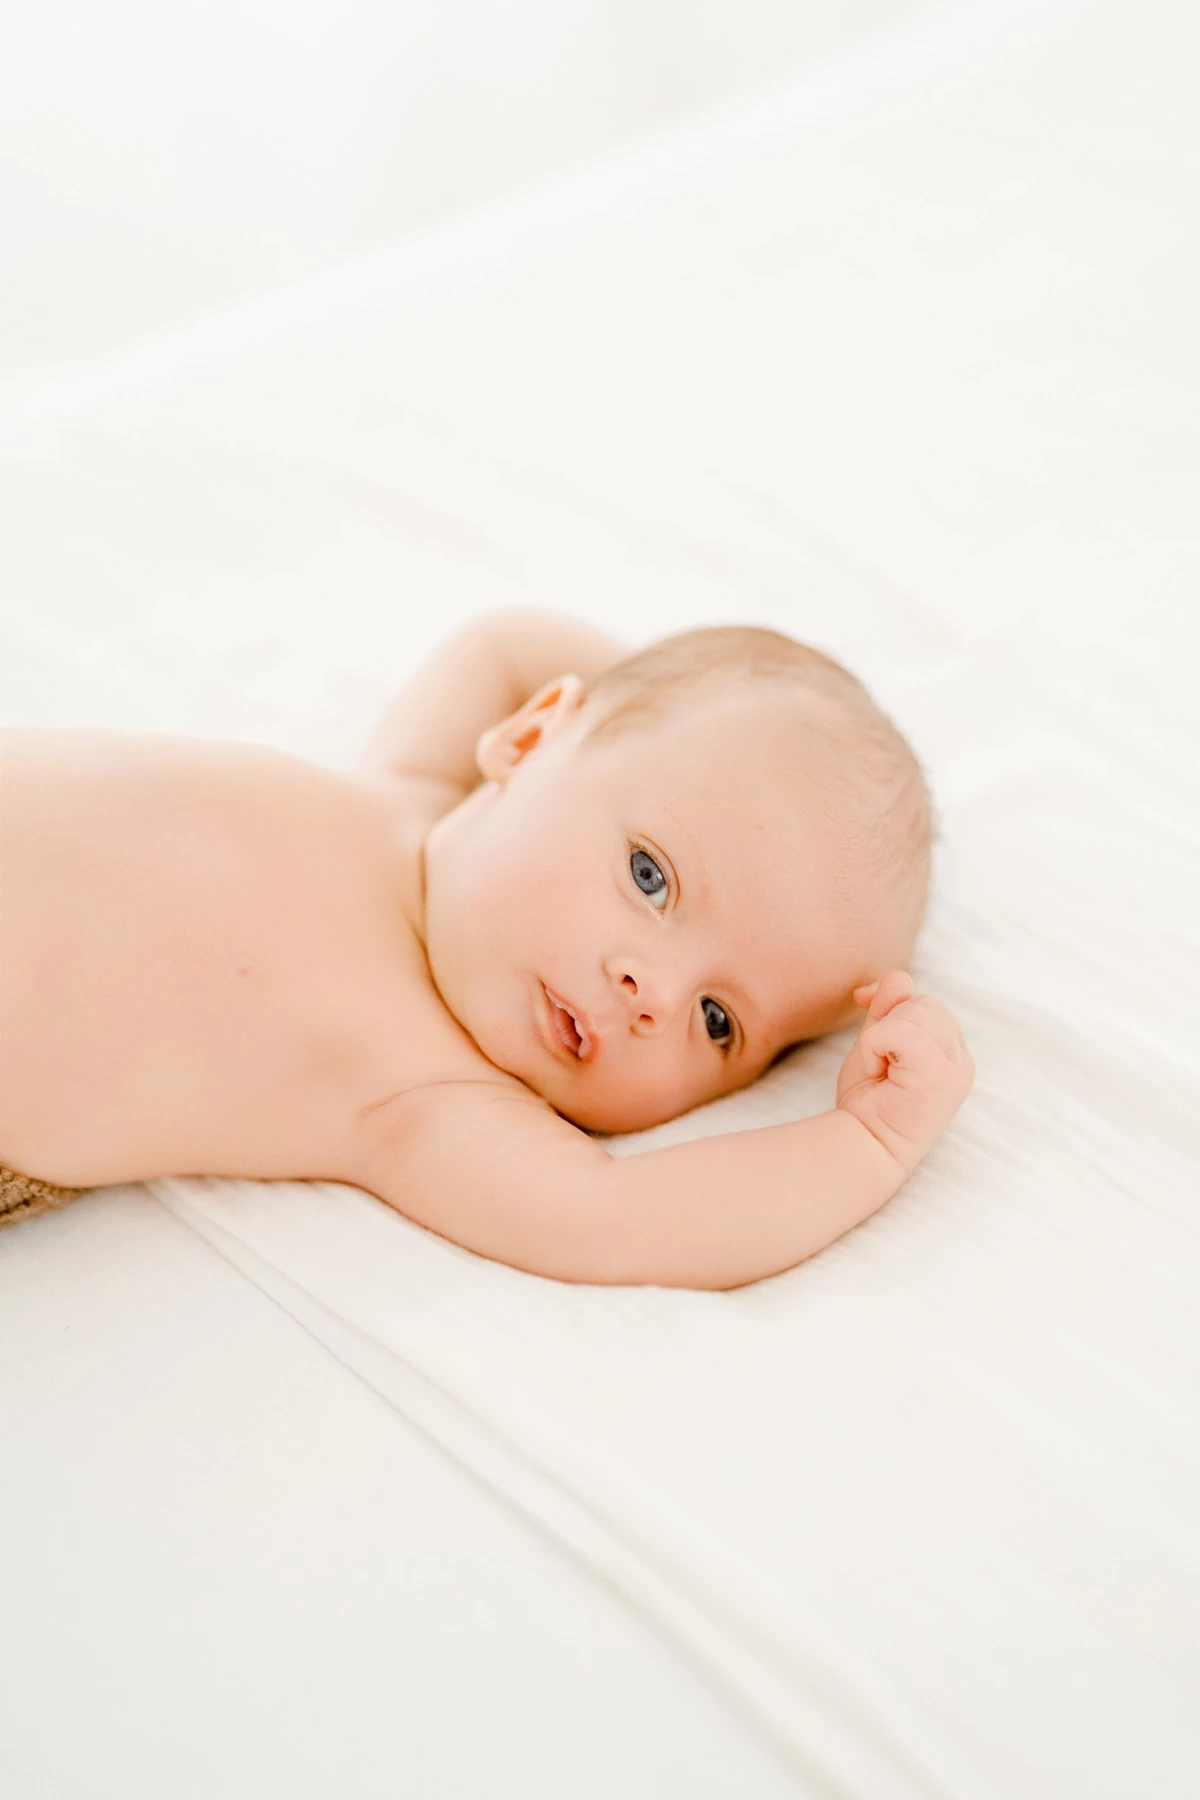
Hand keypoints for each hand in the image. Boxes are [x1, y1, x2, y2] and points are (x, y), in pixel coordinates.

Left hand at [836, 972, 973, 1174]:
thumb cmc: (868, 1104)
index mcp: (952, 1053)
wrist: (862, 1146)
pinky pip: (900, 1031)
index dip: (893, 1006)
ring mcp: (954, 1069)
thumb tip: (898, 977)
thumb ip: (888, 1011)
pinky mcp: (939, 1076)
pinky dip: (876, 1045)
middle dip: (889, 1023)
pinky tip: (877, 1071)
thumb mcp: (877, 1046)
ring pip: (914, 1012)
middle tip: (879, 1063)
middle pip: (924, 1003)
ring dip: (881, 1036)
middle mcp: (961, 1061)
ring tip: (880, 1070)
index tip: (868, 1019)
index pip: (927, 1004)